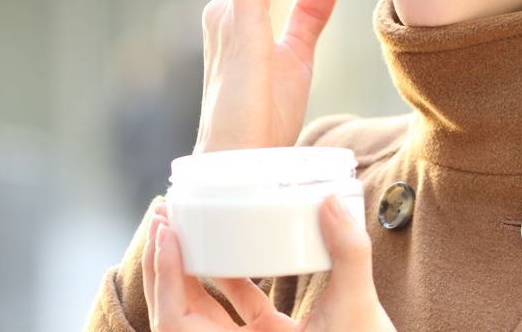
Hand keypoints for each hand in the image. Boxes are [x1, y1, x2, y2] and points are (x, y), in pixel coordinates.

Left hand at [142, 195, 396, 330]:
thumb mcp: (357, 311)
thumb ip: (348, 256)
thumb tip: (331, 202)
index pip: (176, 324)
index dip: (165, 279)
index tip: (166, 234)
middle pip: (176, 315)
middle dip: (163, 266)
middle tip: (164, 216)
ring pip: (200, 314)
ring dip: (186, 273)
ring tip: (183, 227)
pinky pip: (235, 313)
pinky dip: (224, 282)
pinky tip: (226, 251)